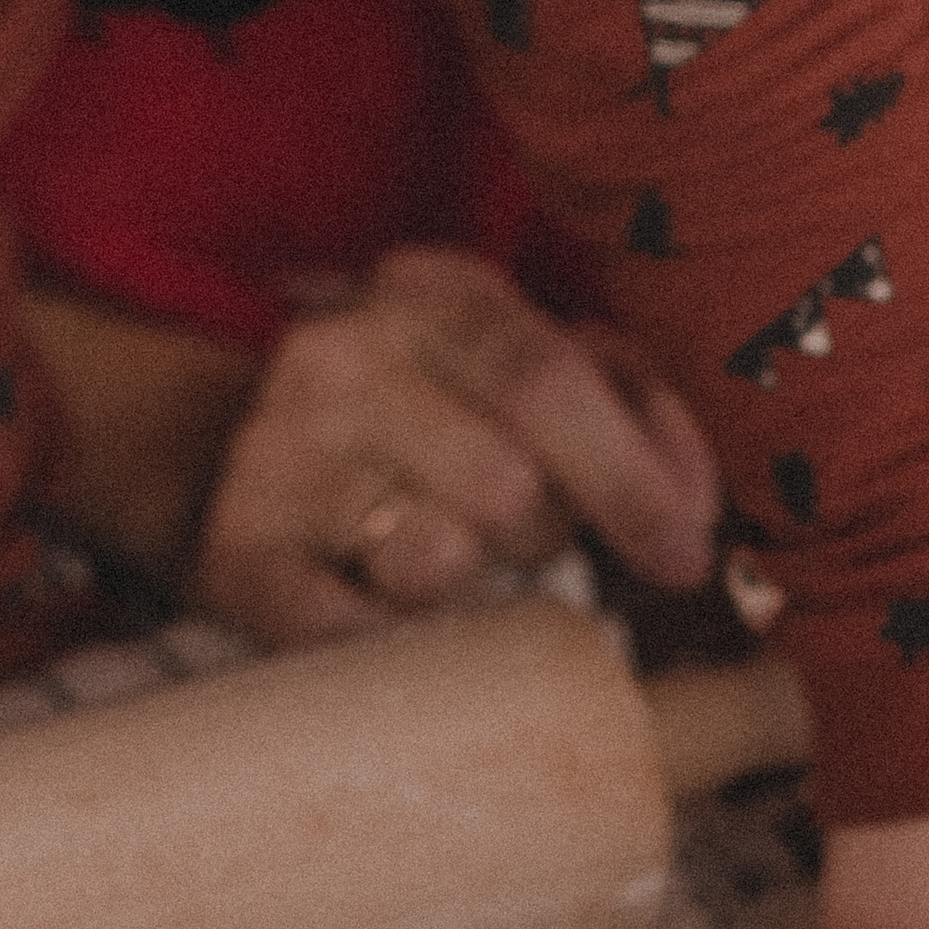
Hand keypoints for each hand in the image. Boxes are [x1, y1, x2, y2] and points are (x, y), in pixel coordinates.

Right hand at [190, 247, 719, 642]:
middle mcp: (341, 352)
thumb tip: (691, 504)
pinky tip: (387, 606)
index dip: (631, 477)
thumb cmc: (436, 411)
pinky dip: (391, 639)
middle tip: (527, 531)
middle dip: (549, 532)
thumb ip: (634, 403)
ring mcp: (275, 450)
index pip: (548, 378)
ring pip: (437, 562)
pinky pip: (348, 633)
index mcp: (432, 289)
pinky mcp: (236, 551)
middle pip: (507, 486)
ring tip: (440, 543)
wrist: (240, 446)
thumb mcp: (532, 362)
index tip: (686, 553)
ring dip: (469, 580)